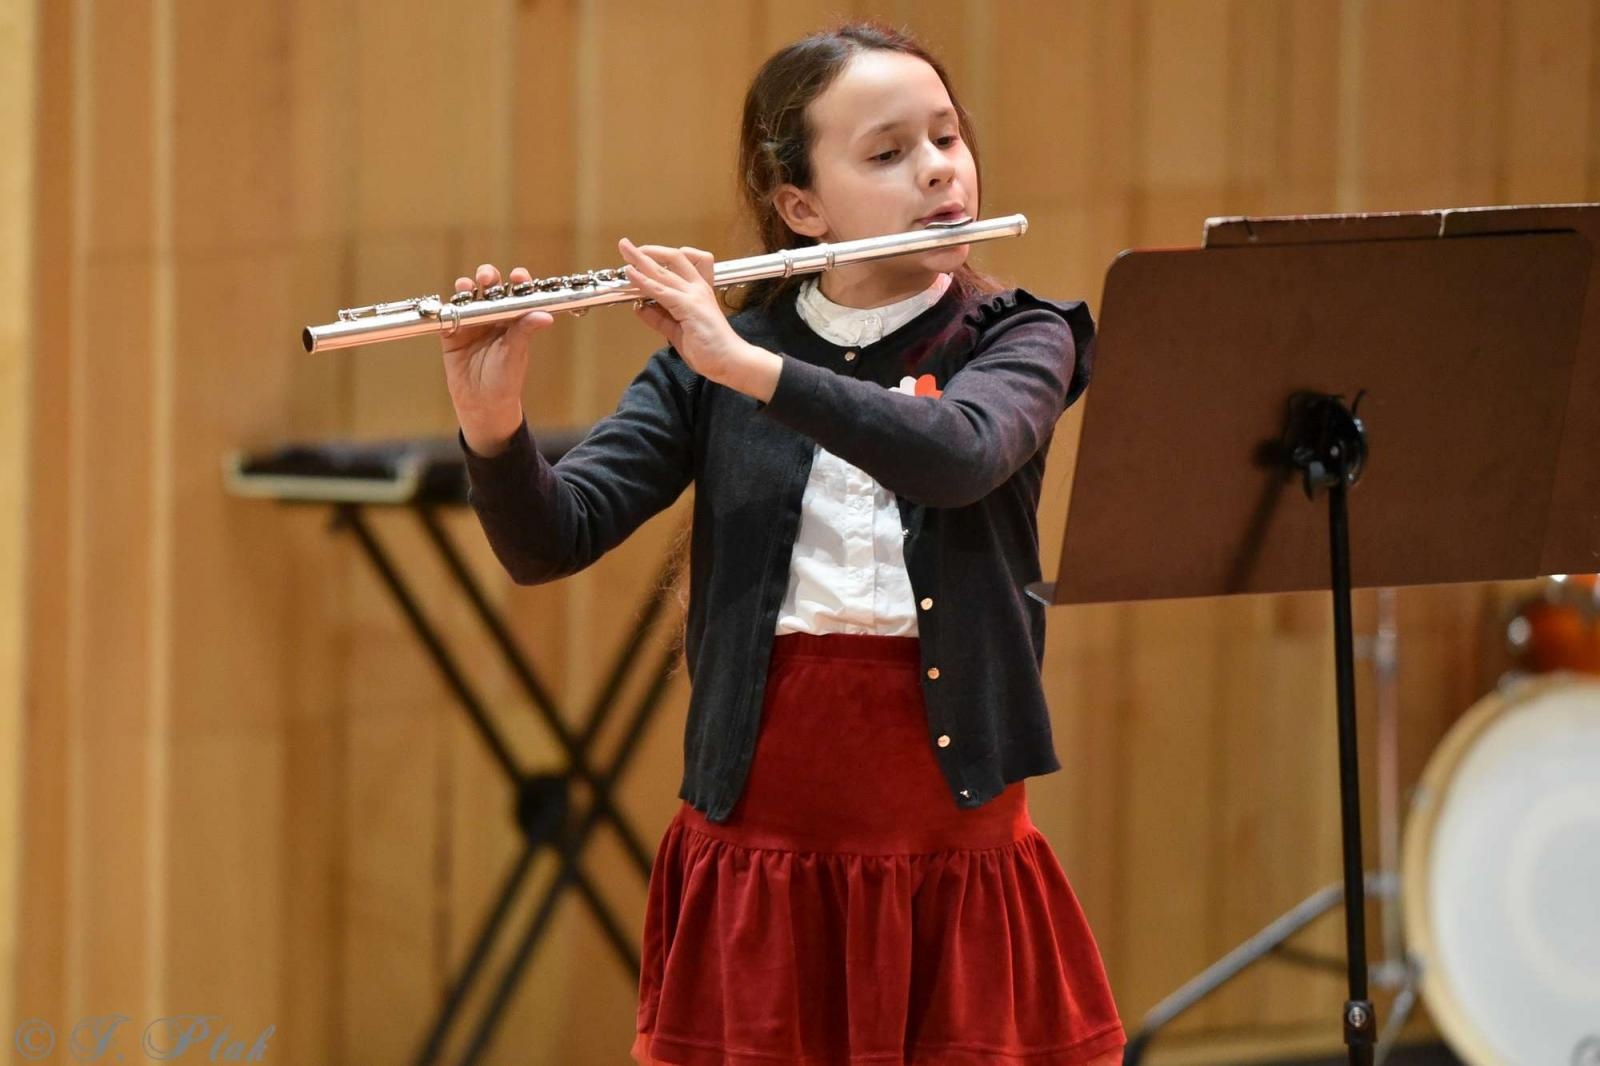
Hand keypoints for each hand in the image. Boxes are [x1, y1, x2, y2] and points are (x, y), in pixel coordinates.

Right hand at [440, 263, 554, 455]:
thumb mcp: (515, 354)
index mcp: (513, 319)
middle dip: (488, 277)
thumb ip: (525, 331)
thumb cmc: (505, 380)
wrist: (482, 404)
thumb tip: (546, 316)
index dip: (517, 281)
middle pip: (490, 288)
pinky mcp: (452, 333)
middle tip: (486, 278)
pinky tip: (449, 305)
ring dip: (466, 288)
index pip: (516, 293)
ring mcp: (472, 323)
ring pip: (468, 297)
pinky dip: (447, 308)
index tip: (517, 276)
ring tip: (467, 287)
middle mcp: (493, 317)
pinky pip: (448, 315)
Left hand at [620, 240, 753, 382]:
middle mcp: (697, 289)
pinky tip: (631, 274)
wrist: (730, 361)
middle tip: (627, 246)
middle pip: (672, 259)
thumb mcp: (676, 331)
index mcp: (698, 292)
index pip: (679, 265)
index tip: (640, 258)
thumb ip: (659, 319)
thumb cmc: (710, 349)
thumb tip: (640, 307)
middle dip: (647, 251)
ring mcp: (694, 296)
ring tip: (625, 249)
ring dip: (641, 260)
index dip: (658, 258)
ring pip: (664, 271)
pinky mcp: (689, 306)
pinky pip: (661, 290)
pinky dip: (644, 281)